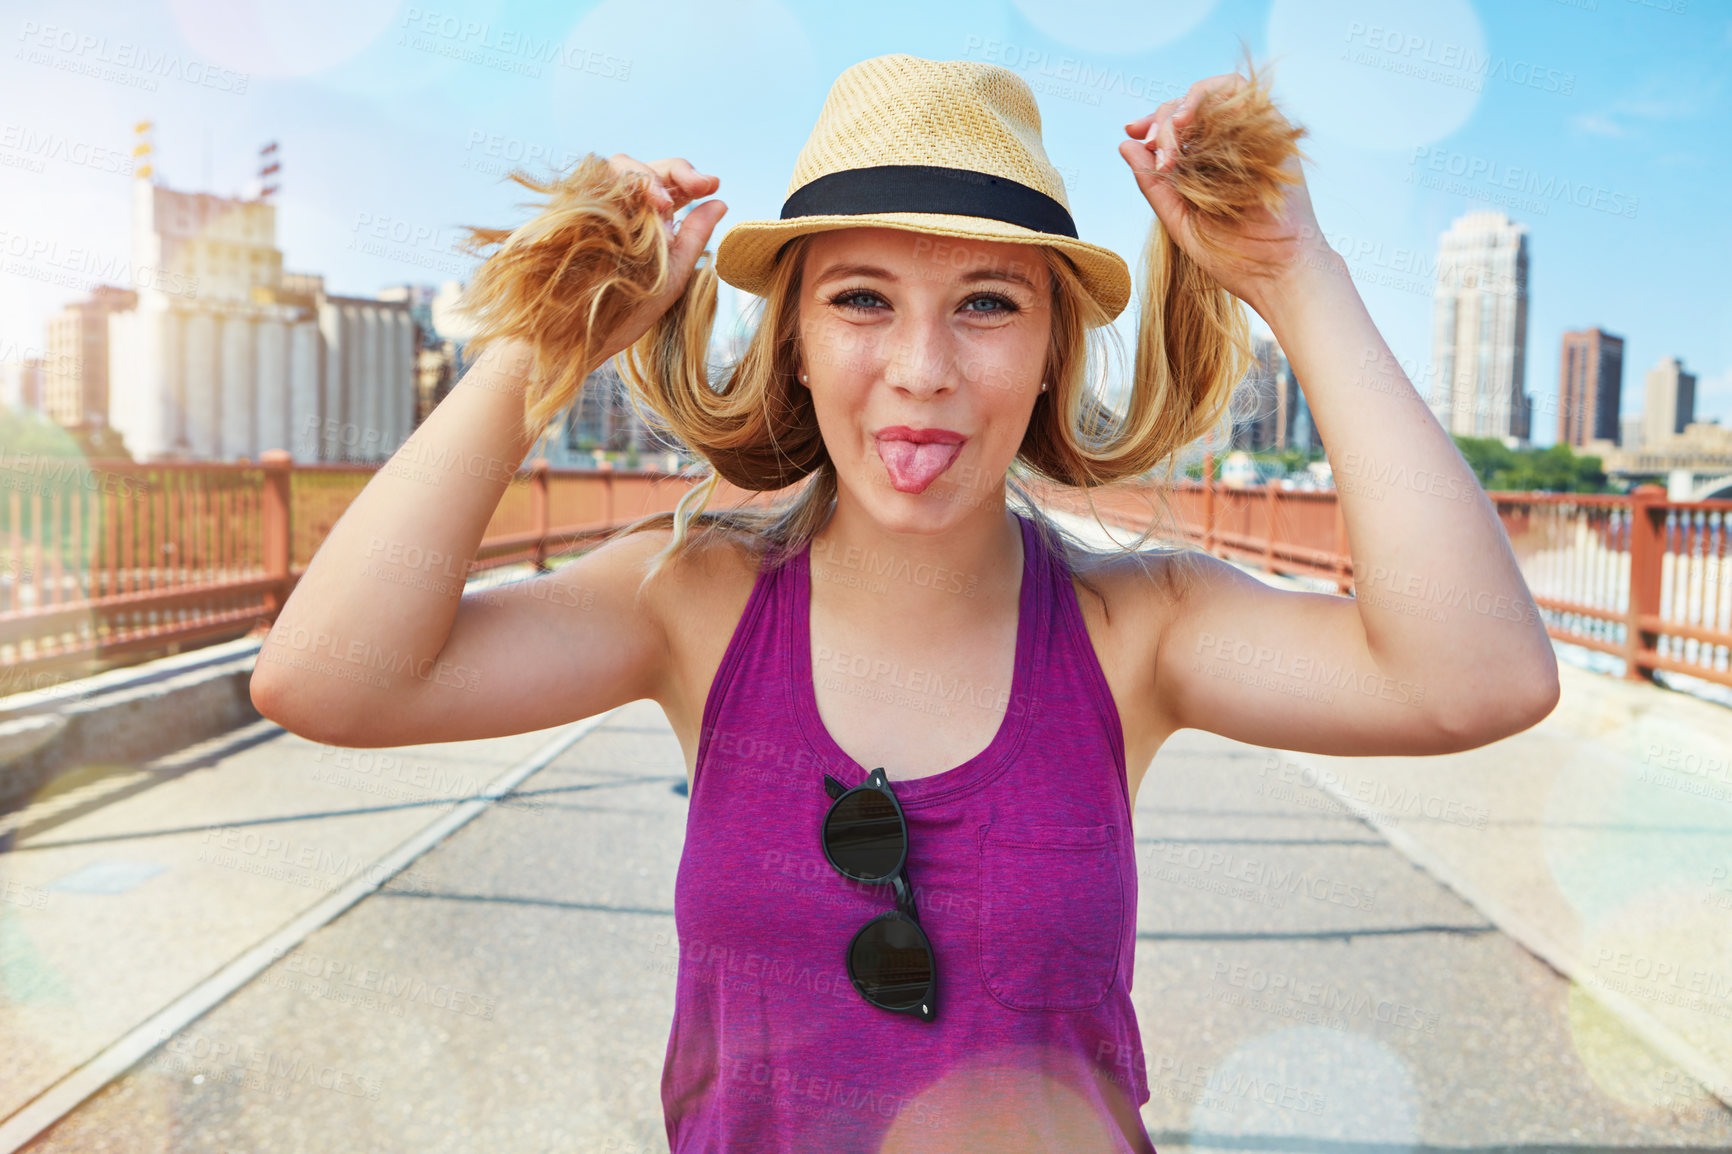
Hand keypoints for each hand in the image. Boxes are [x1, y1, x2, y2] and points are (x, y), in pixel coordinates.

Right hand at [588, 154, 727, 365]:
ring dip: (644, 176)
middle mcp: (623, 210)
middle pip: (646, 168)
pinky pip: (588, 181)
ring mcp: (595, 208)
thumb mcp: (671, 275)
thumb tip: (720, 201)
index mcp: (649, 222)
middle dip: (674, 170)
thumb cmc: (624, 314)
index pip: (669, 185)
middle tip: (699, 186)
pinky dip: (611, 185)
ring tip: (664, 203)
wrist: (575, 338)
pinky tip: (630, 205)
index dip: (690, 177)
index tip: (712, 185)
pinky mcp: (570, 211)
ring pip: (616, 167)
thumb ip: (695, 237)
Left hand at [1116, 73, 1334, 319]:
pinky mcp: (1271, 131)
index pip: (1177, 129)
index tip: (1132, 131)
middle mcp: (1229, 148)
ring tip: (1174, 130)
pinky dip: (1212, 97)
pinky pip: (1242, 92)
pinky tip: (1192, 122)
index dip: (1153, 123)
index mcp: (1207, 167)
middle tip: (1159, 151)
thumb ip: (1153, 184)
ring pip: (1213, 93)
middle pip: (1190, 106)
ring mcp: (1250, 138)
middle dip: (1165, 120)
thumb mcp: (1180, 219)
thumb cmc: (1232, 256)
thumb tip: (1125, 145)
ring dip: (1185, 105)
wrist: (1276, 271)